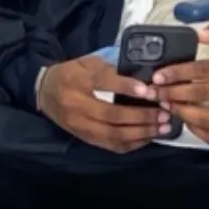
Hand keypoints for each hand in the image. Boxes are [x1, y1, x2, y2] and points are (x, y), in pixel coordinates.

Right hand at [37, 56, 171, 152]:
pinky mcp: (85, 138)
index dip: (126, 87)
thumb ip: (109, 69)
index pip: (104, 83)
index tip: (148, 90)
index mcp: (78, 80)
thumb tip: (139, 78)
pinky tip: (148, 137)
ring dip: (141, 132)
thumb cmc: (71, 72)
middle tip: (164, 113)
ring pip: (113, 134)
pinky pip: (111, 145)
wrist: (45, 92)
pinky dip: (132, 143)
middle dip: (141, 116)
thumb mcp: (87, 62)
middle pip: (112, 114)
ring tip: (162, 127)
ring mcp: (81, 126)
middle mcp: (78, 106)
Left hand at [153, 23, 208, 144]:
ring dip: (182, 113)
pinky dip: (197, 131)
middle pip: (203, 94)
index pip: (205, 70)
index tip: (158, 76)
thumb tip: (200, 35)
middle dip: (174, 93)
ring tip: (166, 105)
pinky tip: (184, 119)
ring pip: (208, 119)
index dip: (179, 73)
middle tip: (154, 92)